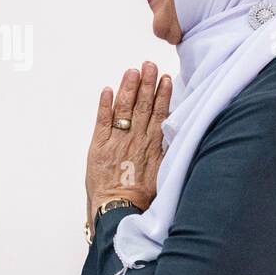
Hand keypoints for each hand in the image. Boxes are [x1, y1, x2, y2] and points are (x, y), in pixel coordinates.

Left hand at [85, 62, 171, 218]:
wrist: (118, 209)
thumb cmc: (140, 198)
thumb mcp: (162, 174)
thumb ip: (167, 153)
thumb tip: (176, 136)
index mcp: (153, 146)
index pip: (160, 114)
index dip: (163, 95)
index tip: (166, 79)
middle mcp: (136, 139)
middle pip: (144, 106)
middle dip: (147, 84)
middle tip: (150, 65)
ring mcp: (117, 141)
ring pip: (125, 108)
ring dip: (129, 88)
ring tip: (133, 71)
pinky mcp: (99, 145)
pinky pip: (102, 120)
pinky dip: (104, 104)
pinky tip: (107, 89)